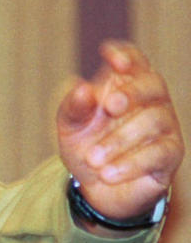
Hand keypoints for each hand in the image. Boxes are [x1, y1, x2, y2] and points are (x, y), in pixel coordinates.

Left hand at [57, 41, 183, 221]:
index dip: (127, 55)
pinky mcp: (171, 153)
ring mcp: (165, 125)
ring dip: (119, 140)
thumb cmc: (86, 145)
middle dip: (132, 92)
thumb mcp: (70, 126)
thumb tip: (82, 88)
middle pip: (153, 83)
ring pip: (153, 120)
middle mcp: (151, 100)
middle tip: (109, 106)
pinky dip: (130, 163)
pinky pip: (159, 153)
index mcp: (125, 85)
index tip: (113, 60)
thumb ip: (73, 107)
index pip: (135, 60)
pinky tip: (107, 174)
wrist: (95, 187)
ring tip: (93, 159)